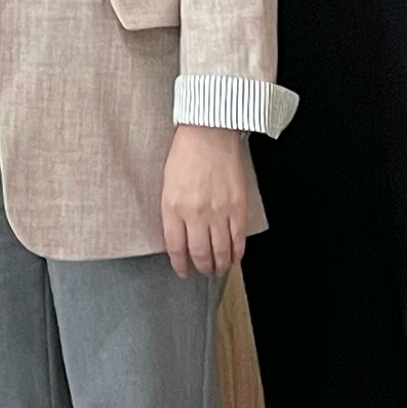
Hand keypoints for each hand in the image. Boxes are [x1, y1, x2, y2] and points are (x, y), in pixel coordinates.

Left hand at [159, 123, 252, 275]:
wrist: (209, 135)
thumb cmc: (185, 155)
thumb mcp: (167, 185)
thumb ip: (172, 212)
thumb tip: (178, 236)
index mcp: (173, 208)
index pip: (175, 247)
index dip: (180, 264)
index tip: (182, 271)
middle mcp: (195, 214)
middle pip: (199, 253)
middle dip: (202, 267)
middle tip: (203, 272)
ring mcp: (218, 212)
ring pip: (221, 250)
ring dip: (221, 265)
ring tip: (219, 269)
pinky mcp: (237, 208)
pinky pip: (238, 238)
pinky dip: (237, 253)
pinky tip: (235, 258)